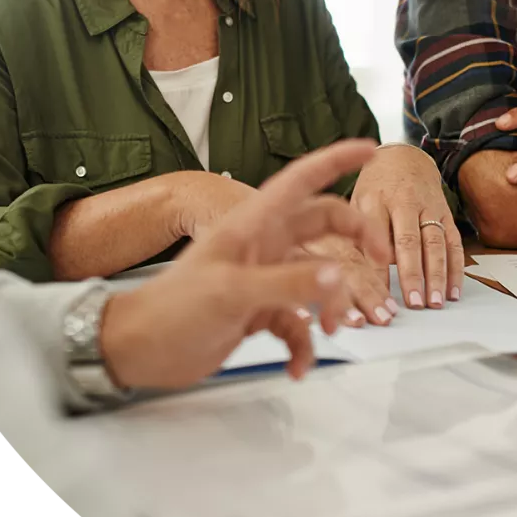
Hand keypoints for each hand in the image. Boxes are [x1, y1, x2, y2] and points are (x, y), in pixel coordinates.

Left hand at [101, 139, 391, 388]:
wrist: (137, 350)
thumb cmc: (171, 310)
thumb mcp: (232, 292)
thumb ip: (289, 283)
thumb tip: (341, 275)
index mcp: (253, 225)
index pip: (301, 180)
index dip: (336, 160)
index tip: (370, 149)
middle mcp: (262, 245)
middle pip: (322, 226)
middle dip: (354, 239)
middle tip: (378, 260)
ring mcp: (263, 278)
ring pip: (317, 279)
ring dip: (330, 305)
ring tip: (329, 331)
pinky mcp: (258, 311)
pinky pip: (297, 323)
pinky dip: (303, 345)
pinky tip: (296, 367)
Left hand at [350, 144, 463, 309]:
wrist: (403, 157)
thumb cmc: (374, 187)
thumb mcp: (356, 203)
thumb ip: (356, 236)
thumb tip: (357, 278)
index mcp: (374, 200)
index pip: (375, 236)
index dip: (377, 267)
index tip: (378, 295)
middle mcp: (403, 201)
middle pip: (408, 239)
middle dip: (412, 273)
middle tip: (413, 302)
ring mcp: (428, 206)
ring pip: (435, 242)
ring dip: (437, 274)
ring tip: (435, 302)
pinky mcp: (445, 212)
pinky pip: (453, 241)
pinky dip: (456, 268)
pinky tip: (453, 291)